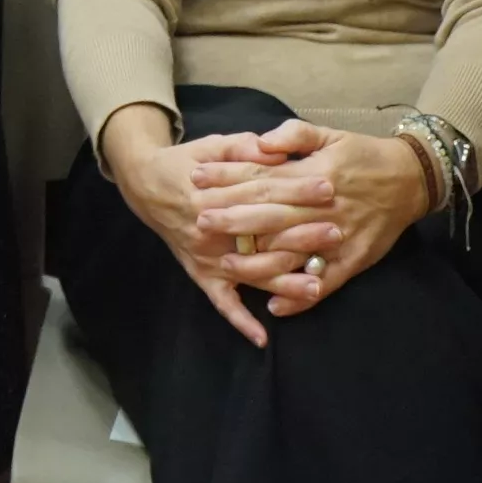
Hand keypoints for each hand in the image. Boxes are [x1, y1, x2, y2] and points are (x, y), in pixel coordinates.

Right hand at [98, 106, 338, 345]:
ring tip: (317, 284)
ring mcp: (206, 257)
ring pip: (249, 273)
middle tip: (336, 233)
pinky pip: (222, 303)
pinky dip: (240, 321)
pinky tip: (262, 338)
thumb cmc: (186, 163)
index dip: (297, 190)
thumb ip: (243, 147)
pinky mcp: (201, 274)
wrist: (146, 185)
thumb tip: (274, 149)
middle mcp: (210, 230)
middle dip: (301, 235)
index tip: (329, 188)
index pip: (262, 192)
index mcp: (213, 193)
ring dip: (283, 282)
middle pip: (261, 235)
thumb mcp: (212, 144)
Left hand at [191, 118, 435, 322]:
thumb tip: (261, 141)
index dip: (228, 178)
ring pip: (293, 253)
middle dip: (232, 219)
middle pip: (271, 215)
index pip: (263, 177)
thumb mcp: (330, 134)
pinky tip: (274, 309)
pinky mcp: (354, 260)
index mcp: (314, 173)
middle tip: (198, 221)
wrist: (412, 178)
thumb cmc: (364, 154)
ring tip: (226, 266)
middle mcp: (323, 207)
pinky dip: (300, 297)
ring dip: (259, 263)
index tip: (197, 178)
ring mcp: (339, 236)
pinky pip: (324, 283)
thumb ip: (294, 135)